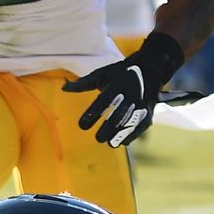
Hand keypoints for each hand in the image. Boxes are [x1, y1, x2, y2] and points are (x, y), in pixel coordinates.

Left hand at [62, 33, 184, 147]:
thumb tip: (64, 89)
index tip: (82, 125)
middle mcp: (131, 94)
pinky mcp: (148, 113)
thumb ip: (84, 83)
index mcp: (118, 84)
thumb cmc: (120, 74)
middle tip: (98, 138)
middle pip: (119, 114)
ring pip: (130, 122)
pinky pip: (140, 127)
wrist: (150, 70)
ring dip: (120, 134)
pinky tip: (121, 141)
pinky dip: (131, 135)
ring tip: (109, 142)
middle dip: (108, 128)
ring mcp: (142, 104)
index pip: (104, 101)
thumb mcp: (102, 74)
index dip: (93, 114)